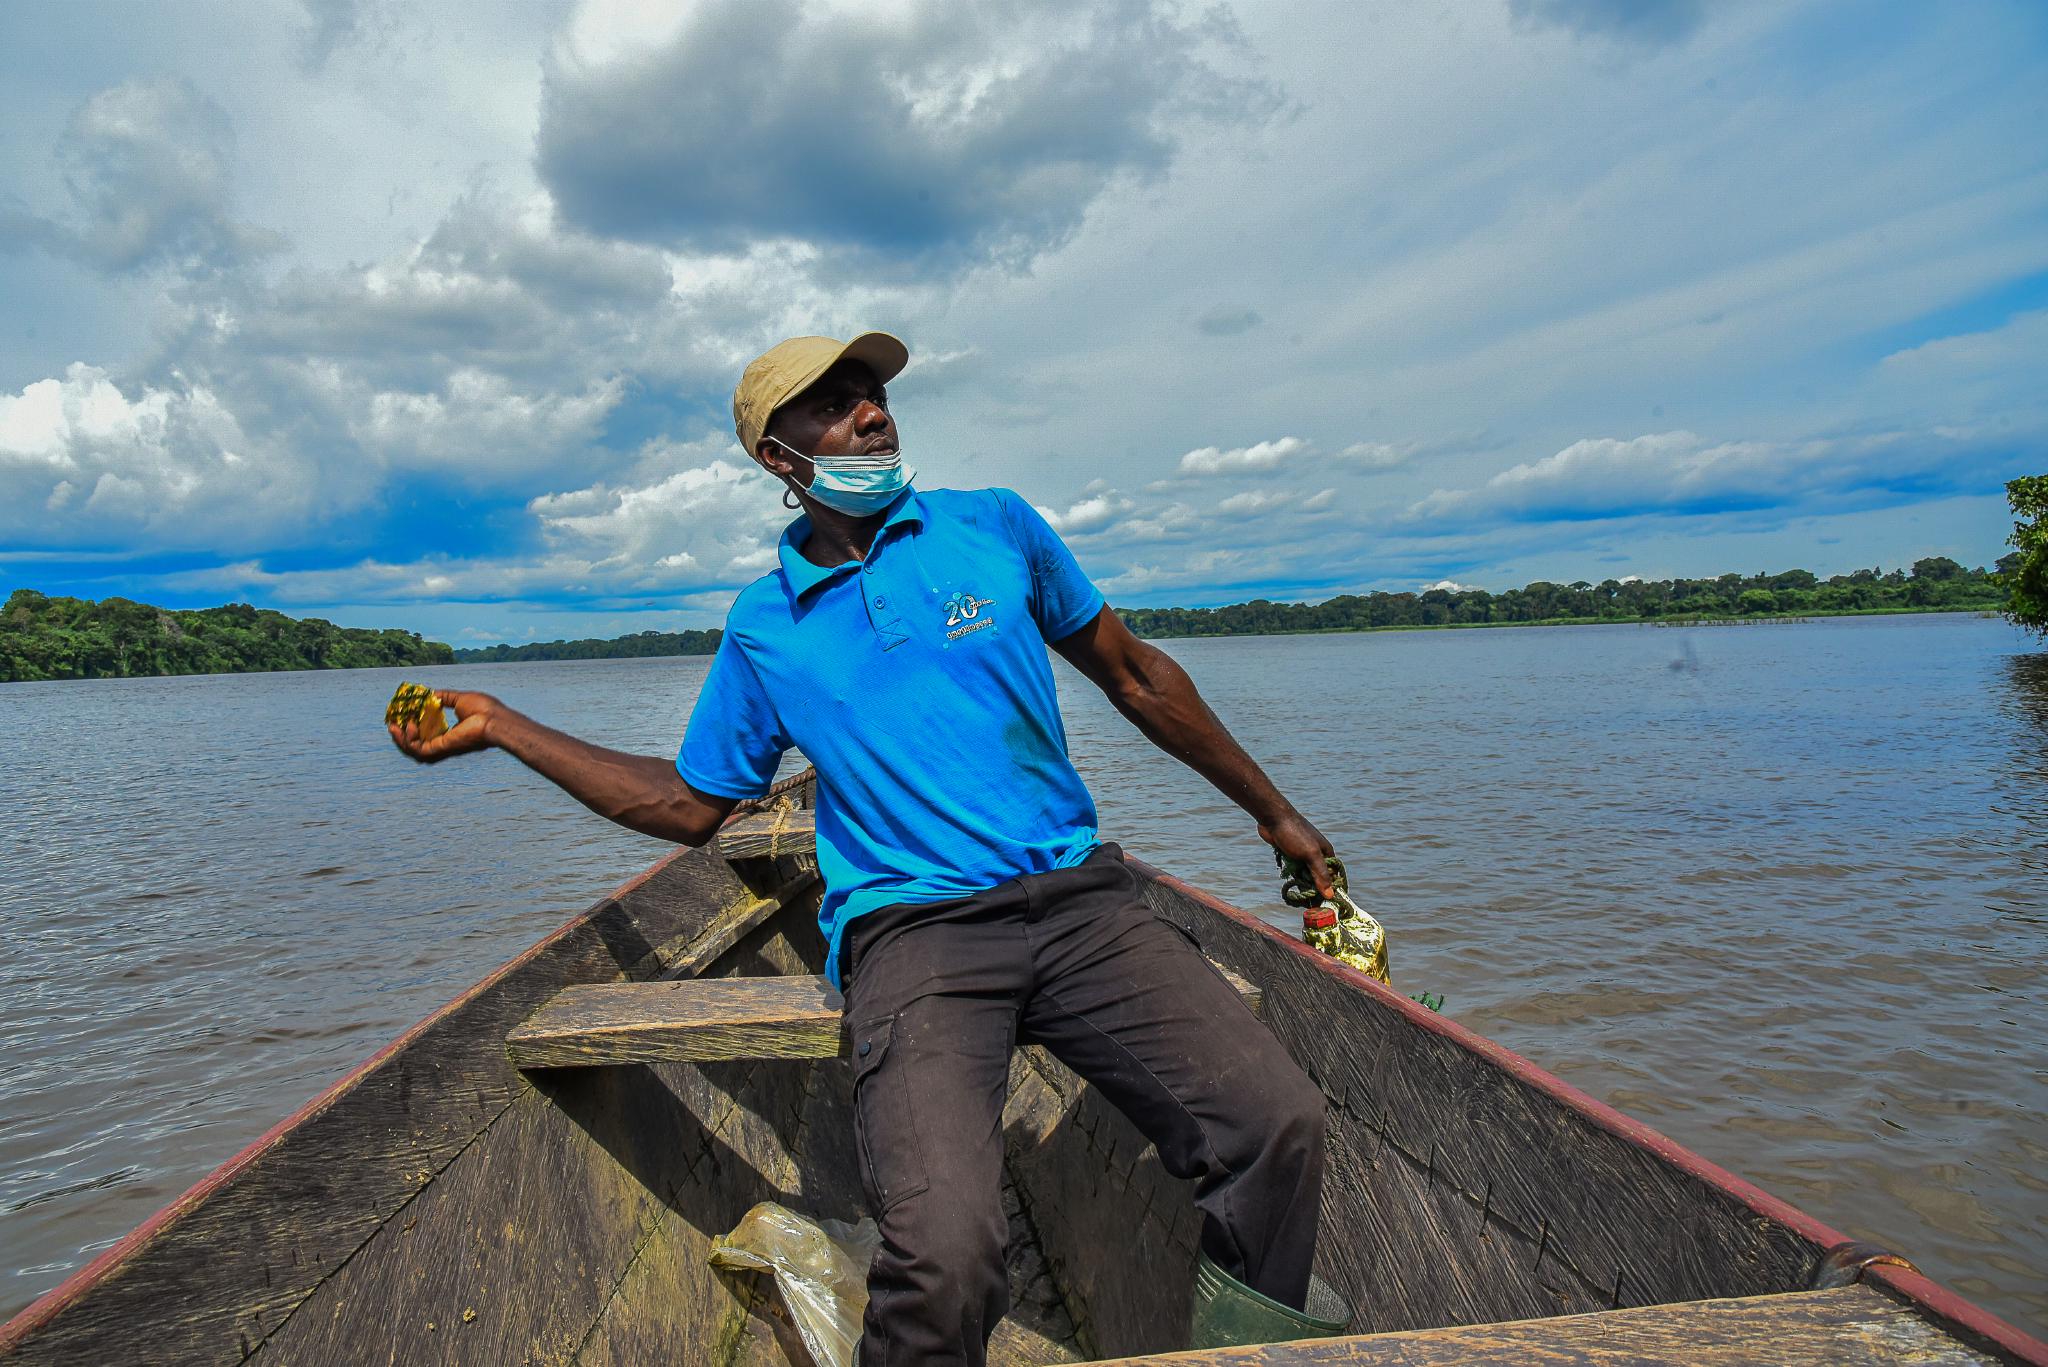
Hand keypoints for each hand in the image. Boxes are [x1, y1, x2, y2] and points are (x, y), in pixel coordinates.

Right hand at [387, 688, 502, 763]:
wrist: (495, 718)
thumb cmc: (484, 708)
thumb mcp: (460, 698)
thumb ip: (445, 697)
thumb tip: (431, 692)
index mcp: (449, 732)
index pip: (425, 734)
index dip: (411, 727)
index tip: (400, 716)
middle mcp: (445, 742)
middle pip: (417, 745)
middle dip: (402, 737)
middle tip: (391, 725)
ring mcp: (443, 746)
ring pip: (415, 751)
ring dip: (402, 740)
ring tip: (393, 727)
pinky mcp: (443, 748)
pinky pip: (420, 750)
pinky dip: (411, 740)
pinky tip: (408, 726)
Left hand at [1258, 809, 1336, 899]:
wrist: (1273, 818)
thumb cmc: (1295, 833)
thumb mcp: (1310, 854)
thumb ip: (1320, 874)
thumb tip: (1330, 894)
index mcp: (1326, 853)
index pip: (1332, 876)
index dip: (1330, 889)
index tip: (1325, 904)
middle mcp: (1316, 855)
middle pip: (1318, 877)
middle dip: (1314, 889)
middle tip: (1309, 906)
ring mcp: (1303, 855)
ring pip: (1305, 875)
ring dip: (1302, 884)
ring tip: (1299, 899)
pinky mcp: (1290, 855)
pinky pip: (1294, 871)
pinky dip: (1293, 877)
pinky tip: (1290, 887)